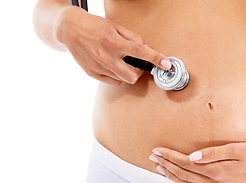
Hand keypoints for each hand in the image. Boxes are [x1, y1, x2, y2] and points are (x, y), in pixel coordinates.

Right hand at [55, 6, 170, 84]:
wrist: (69, 29)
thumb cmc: (95, 26)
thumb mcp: (115, 27)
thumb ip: (132, 38)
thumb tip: (145, 48)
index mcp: (113, 42)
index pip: (140, 52)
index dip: (155, 59)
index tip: (166, 64)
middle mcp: (105, 56)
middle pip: (133, 76)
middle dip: (138, 71)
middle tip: (135, 63)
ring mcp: (98, 67)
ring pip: (123, 80)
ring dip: (127, 73)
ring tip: (120, 62)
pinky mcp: (92, 73)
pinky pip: (113, 82)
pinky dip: (117, 76)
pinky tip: (112, 66)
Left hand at [149, 142, 245, 182]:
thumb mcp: (235, 149)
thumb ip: (212, 153)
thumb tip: (192, 157)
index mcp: (217, 172)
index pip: (186, 164)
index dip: (170, 156)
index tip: (158, 150)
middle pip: (184, 175)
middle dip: (167, 166)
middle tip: (153, 158)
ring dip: (173, 177)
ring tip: (160, 170)